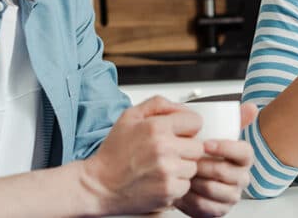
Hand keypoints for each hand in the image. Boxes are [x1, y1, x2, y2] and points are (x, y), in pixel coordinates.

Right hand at [80, 96, 203, 215]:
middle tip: (168, 152)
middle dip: (185, 149)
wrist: (100, 185)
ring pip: (193, 167)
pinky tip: (159, 180)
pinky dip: (175, 184)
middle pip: (198, 146)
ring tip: (160, 167)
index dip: (187, 127)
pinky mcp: (168, 191)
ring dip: (181, 168)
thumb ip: (158, 105)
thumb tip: (181, 108)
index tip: (179, 133)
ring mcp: (167, 172)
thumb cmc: (114, 153)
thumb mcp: (130, 117)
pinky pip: (186, 185)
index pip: (196, 121)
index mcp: (157, 127)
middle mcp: (164, 149)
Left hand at [174, 103, 258, 217]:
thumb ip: (234, 120)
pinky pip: (204, 206)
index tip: (206, 144)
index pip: (244, 152)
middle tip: (186, 159)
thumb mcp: (219, 135)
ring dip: (194, 180)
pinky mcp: (219, 210)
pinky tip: (182, 188)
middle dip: (202, 165)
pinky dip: (189, 197)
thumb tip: (251, 107)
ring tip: (182, 173)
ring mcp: (231, 195)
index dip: (225, 147)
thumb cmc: (207, 157)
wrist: (194, 181)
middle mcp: (241, 177)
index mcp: (243, 158)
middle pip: (224, 172)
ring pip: (212, 189)